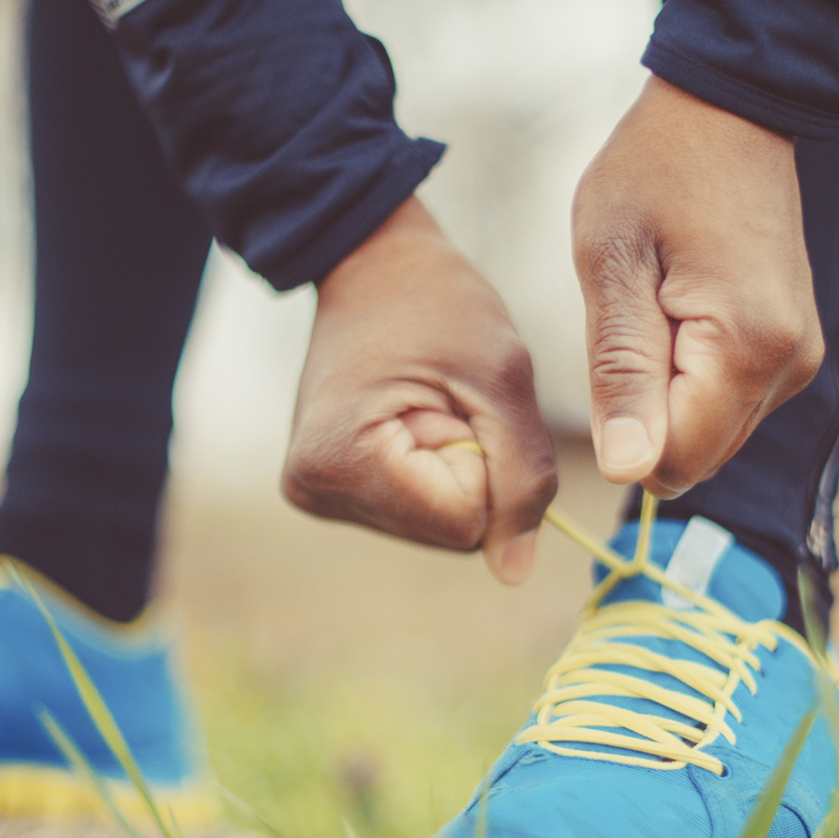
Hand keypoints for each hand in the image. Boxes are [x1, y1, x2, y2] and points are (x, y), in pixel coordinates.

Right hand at [283, 197, 557, 584]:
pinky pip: (417, 511)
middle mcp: (314, 492)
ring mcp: (315, 495)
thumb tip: (515, 573)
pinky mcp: (328, 490)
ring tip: (426, 402)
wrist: (374, 263)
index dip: (488, 467)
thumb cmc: (439, 304)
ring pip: (437, 527)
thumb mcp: (502, 379)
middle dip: (471, 471)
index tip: (456, 401)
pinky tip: (410, 416)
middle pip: (449, 534)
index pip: (464, 525)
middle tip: (443, 398)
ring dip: (455, 469)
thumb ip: (523, 477)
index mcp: (342, 463)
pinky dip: (433, 471)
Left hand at [572, 76, 824, 496]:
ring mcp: (798, 361)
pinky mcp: (792, 352)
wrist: (728, 113)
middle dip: (646, 414)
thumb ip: (621, 375)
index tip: (615, 347)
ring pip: (710, 436)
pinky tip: (679, 311)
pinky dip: (690, 379)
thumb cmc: (655, 175)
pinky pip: (727, 405)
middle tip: (633, 321)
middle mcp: (789, 368)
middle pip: (695, 458)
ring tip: (657, 308)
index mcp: (747, 350)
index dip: (623, 427)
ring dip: (666, 394)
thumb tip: (628, 471)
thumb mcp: (612, 267)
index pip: (673, 463)